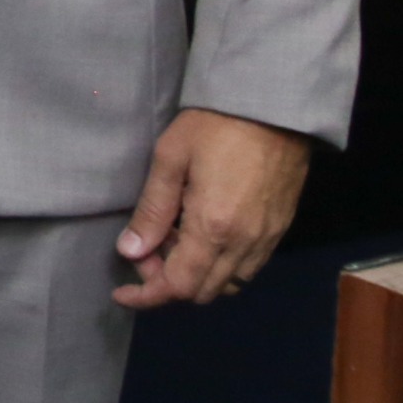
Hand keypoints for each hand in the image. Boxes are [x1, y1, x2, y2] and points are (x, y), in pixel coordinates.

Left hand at [113, 109, 310, 308]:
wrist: (274, 106)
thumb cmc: (216, 125)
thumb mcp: (170, 159)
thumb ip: (151, 210)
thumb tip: (130, 250)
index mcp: (214, 229)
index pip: (179, 286)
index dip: (148, 296)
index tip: (123, 293)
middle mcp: (245, 243)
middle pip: (203, 291)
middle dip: (168, 282)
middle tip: (145, 250)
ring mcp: (267, 238)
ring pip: (228, 283)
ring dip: (196, 275)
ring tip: (173, 239)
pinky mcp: (280, 228)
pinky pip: (249, 266)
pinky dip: (221, 265)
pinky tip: (203, 235)